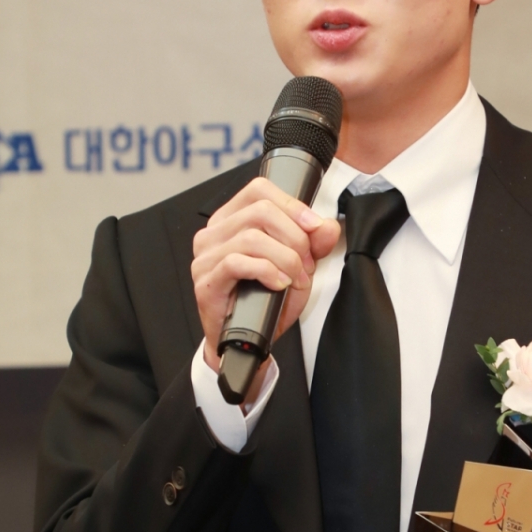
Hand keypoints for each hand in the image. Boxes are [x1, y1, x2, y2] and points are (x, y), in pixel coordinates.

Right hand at [191, 178, 340, 394]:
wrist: (247, 341)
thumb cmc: (264, 301)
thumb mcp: (297, 266)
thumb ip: (314, 244)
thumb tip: (327, 226)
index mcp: (232, 220)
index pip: (259, 190)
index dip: (292, 205)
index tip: (313, 227)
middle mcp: (214, 233)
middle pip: (260, 211)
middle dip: (294, 237)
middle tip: (305, 264)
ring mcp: (205, 256)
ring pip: (251, 236)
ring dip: (284, 258)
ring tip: (293, 279)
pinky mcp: (205, 280)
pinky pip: (237, 262)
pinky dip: (266, 271)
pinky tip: (277, 284)